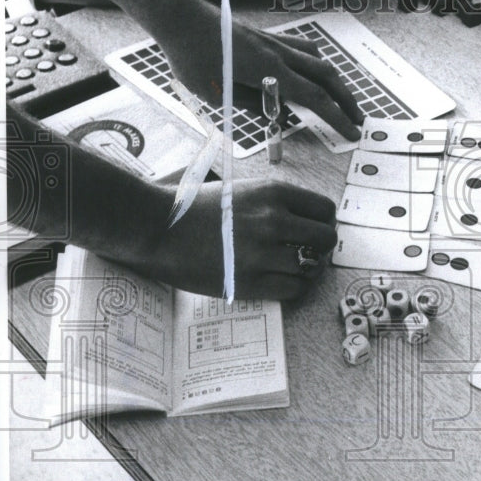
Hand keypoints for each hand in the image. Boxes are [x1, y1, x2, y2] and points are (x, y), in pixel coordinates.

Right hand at [124, 180, 336, 299]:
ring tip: (292, 269)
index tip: (315, 231)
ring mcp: (261, 252)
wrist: (154, 227)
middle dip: (321, 248)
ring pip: (312, 268)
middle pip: (326, 239)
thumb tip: (307, 219)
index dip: (324, 222)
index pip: (325, 210)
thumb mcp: (242, 190)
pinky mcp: (249, 281)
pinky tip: (281, 282)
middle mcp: (272, 220)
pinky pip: (294, 290)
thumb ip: (275, 202)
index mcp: (272, 192)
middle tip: (308, 253)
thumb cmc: (194, 207)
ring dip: (307, 271)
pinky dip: (294, 288)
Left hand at [162, 3, 362, 139]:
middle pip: (327, 77)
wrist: (181, 18)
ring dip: (334, 82)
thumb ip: (255, 106)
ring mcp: (275, 43)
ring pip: (318, 60)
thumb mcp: (220, 95)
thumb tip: (280, 117)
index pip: (315, 98)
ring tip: (340, 99)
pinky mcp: (268, 37)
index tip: (351, 132)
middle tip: (357, 119)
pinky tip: (312, 73)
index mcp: (271, 72)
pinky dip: (315, 64)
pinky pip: (303, 50)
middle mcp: (280, 55)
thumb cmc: (194, 57)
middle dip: (347, 101)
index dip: (337, 117)